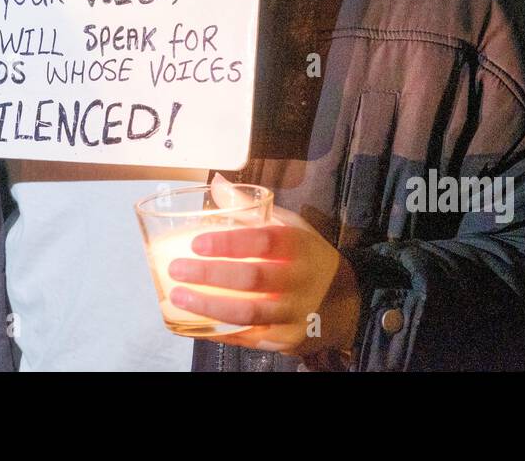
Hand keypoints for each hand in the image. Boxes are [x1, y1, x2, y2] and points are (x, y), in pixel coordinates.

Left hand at [167, 204, 360, 356]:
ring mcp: (294, 314)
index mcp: (298, 246)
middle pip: (252, 279)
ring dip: (208, 306)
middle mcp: (299, 281)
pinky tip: (192, 323)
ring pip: (247, 314)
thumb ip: (250, 209)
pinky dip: (217, 331)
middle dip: (210, 275)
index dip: (228, 243)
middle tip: (177, 270)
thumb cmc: (307, 258)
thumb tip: (215, 184)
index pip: (263, 241)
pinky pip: (247, 338)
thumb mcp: (290, 227)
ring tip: (178, 297)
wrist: (347, 305)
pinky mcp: (286, 340)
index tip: (196, 243)